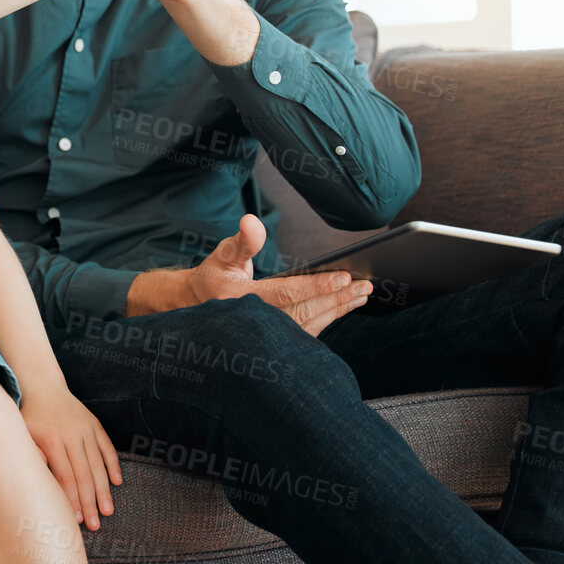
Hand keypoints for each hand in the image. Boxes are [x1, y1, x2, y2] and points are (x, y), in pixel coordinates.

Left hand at [23, 384, 123, 530]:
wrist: (41, 386)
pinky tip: (117, 483)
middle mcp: (71, 435)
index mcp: (51, 440)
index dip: (71, 500)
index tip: (75, 521)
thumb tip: (40, 485)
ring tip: (107, 511)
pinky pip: (107, 447)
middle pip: (84, 475)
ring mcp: (85, 429)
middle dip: (90, 503)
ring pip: (98, 464)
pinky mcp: (95, 424)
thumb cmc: (27, 418)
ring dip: (104, 490)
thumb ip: (31, 458)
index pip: (65, 477)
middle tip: (95, 526)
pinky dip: (113, 465)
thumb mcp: (21, 435)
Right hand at [177, 214, 371, 334]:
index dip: (315, 286)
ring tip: (361, 295)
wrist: (201, 308)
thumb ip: (243, 241)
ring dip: (338, 310)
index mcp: (239, 299)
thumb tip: (252, 221)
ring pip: (309, 325)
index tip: (342, 276)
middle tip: (363, 285)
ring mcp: (266, 336)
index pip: (284, 293)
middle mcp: (254, 322)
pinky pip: (307, 332)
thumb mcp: (224, 254)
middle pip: (303, 312)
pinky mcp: (277, 341)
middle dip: (336, 298)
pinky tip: (345, 307)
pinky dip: (329, 319)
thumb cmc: (216, 276)